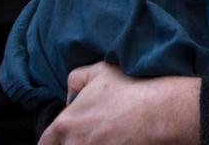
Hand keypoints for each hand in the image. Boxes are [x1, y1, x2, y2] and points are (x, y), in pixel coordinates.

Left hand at [39, 62, 200, 144]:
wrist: (162, 110)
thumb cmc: (132, 89)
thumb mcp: (99, 71)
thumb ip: (75, 79)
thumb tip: (70, 95)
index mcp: (65, 124)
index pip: (45, 143)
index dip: (54, 140)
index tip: (63, 137)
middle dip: (74, 142)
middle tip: (93, 133)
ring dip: (92, 143)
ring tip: (110, 136)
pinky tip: (120, 140)